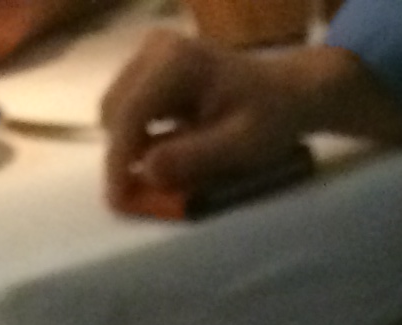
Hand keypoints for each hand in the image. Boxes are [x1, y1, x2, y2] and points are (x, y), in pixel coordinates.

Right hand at [100, 31, 401, 217]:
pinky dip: (140, 134)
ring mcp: (152, 52)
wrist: (286, 92)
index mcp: (176, 62)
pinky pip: (131, 105)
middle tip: (139, 196)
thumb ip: (193, 159)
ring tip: (161, 173)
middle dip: (123, 154)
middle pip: (116, 109)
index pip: (130, 113)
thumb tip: (146, 174)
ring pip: (118, 108)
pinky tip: (164, 152)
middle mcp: (156, 48)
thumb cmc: (270, 119)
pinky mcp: (153, 64)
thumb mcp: (239, 147)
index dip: (119, 160)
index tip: (117, 200)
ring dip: (131, 145)